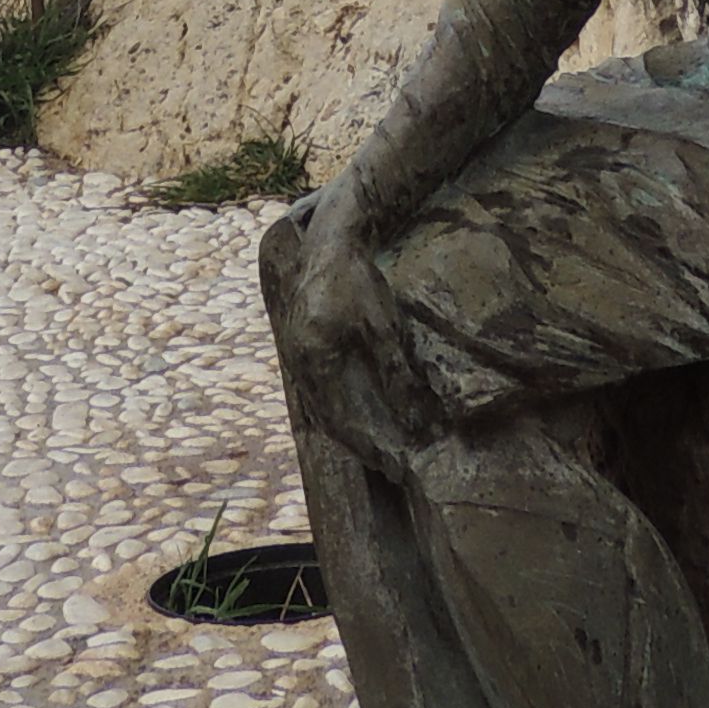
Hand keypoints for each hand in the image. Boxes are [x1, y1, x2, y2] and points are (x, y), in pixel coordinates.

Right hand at [261, 187, 436, 483]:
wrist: (328, 242)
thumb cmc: (356, 280)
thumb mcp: (381, 326)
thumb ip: (393, 372)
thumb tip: (413, 415)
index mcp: (314, 361)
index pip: (342, 420)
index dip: (369, 446)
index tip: (395, 465)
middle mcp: (298, 363)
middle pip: (326, 420)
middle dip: (358, 444)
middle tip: (387, 465)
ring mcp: (295, 354)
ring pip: (318, 406)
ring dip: (345, 430)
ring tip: (372, 449)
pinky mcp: (299, 344)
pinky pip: (315, 390)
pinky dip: (334, 409)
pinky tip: (350, 414)